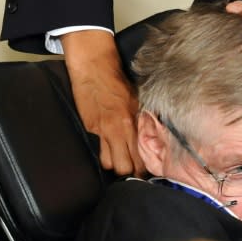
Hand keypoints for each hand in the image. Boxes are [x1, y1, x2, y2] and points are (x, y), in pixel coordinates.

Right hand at [62, 30, 144, 175]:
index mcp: (132, 123)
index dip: (143, 168)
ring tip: (120, 160)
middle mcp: (117, 131)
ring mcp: (101, 131)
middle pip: (123, 167)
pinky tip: (109, 146)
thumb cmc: (118, 82)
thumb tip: (151, 135)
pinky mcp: (90, 128)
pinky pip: (98, 147)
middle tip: (133, 170)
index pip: (140, 157)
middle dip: (129, 172)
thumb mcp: (138, 100)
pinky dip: (104, 150)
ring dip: (114, 164)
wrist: (94, 69)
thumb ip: (142, 120)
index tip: (146, 170)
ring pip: (107, 162)